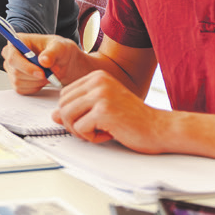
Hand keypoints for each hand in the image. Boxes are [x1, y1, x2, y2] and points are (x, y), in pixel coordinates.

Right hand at [2, 34, 83, 93]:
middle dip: (35, 76)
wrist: (62, 61)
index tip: (41, 73)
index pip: (13, 58)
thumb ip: (52, 52)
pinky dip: (35, 87)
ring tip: (49, 75)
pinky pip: (22, 89)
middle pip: (16, 72)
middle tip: (51, 74)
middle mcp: (11, 55)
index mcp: (17, 42)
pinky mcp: (15, 81)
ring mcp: (11, 69)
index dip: (26, 67)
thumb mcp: (60, 46)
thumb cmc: (58, 49)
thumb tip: (43, 61)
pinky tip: (42, 80)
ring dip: (37, 82)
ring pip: (19, 82)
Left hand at [49, 70, 170, 152]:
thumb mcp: (102, 109)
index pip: (65, 94)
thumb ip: (79, 109)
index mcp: (97, 76)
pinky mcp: (104, 111)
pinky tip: (109, 134)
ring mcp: (100, 95)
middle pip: (62, 105)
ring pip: (67, 116)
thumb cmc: (134, 119)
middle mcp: (97, 81)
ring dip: (80, 131)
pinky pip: (80, 128)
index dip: (71, 113)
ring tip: (100, 131)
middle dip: (72, 123)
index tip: (88, 120)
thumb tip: (54, 115)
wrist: (160, 128)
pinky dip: (91, 137)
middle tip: (92, 129)